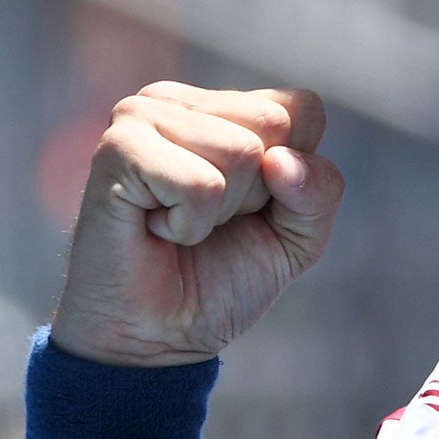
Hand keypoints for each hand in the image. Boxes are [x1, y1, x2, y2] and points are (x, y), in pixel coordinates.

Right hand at [50, 83, 344, 366]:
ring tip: (178, 224)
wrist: (157, 337)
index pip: (304, 110)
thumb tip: (281, 161)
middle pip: (275, 124)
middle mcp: (178, 100)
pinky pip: (202, 184)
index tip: (249, 208)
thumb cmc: (220, 279)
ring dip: (220, 210)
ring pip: (241, 152)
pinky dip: (189, 224)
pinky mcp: (118, 149)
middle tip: (208, 220)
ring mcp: (141, 115)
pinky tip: (155, 228)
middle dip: (257, 192)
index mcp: (222, 106)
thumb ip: (320, 190)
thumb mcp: (299, 235)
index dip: (296, 176)